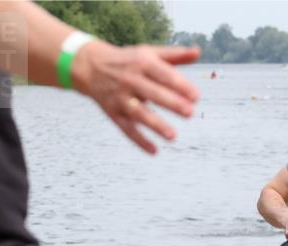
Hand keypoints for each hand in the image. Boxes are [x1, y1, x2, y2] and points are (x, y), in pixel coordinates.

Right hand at [74, 42, 200, 153]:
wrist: (90, 66)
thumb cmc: (129, 61)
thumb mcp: (149, 53)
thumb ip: (175, 55)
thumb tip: (197, 52)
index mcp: (142, 63)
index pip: (163, 74)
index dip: (180, 85)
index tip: (196, 97)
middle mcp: (130, 80)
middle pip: (153, 93)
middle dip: (171, 103)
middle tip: (190, 113)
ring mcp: (120, 98)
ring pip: (139, 113)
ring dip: (155, 125)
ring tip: (173, 136)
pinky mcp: (113, 113)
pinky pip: (126, 129)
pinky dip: (139, 141)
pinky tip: (154, 151)